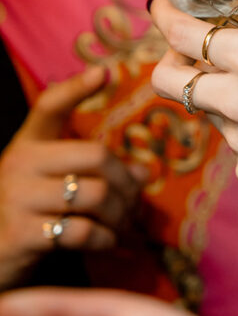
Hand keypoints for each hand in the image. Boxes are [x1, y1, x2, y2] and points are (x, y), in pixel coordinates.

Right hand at [0, 66, 143, 288]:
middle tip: (134, 203)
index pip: (49, 106)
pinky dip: (104, 239)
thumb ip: (93, 175)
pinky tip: (105, 242)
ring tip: (121, 226)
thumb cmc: (29, 219)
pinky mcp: (23, 234)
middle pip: (95, 155)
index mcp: (27, 146)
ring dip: (120, 214)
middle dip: (126, 181)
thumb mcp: (54, 188)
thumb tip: (142, 173)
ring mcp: (18, 199)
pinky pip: (83, 231)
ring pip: (95, 194)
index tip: (105, 73)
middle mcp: (19, 165)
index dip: (76, 89)